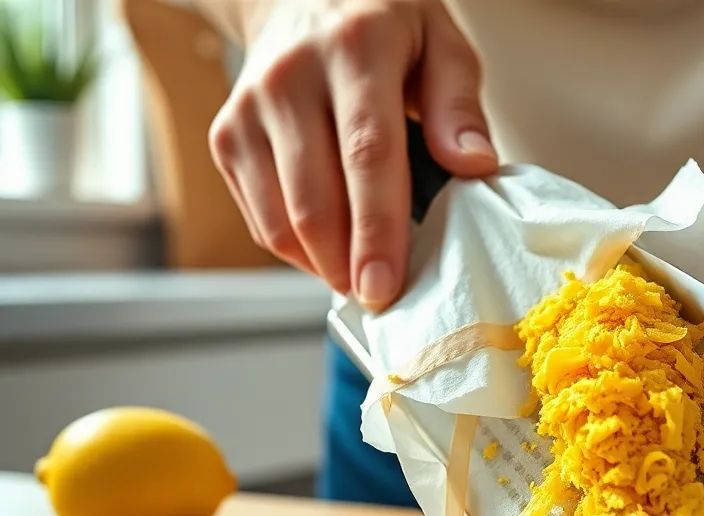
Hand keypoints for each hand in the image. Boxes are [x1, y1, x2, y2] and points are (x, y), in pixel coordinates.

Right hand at [208, 0, 498, 310]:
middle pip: (315, 198)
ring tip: (363, 279)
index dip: (378, 228)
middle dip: (349, 264)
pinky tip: (333, 254)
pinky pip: (260, 217)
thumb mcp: (441, 42)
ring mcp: (249, 110)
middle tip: (382, 299)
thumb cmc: (385, 27)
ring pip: (280, 218)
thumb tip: (475, 166)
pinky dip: (297, 250)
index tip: (388, 284)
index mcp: (355, 49)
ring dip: (323, 265)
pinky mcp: (226, 136)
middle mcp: (291, 77)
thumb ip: (459, 104)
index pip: (367, 154)